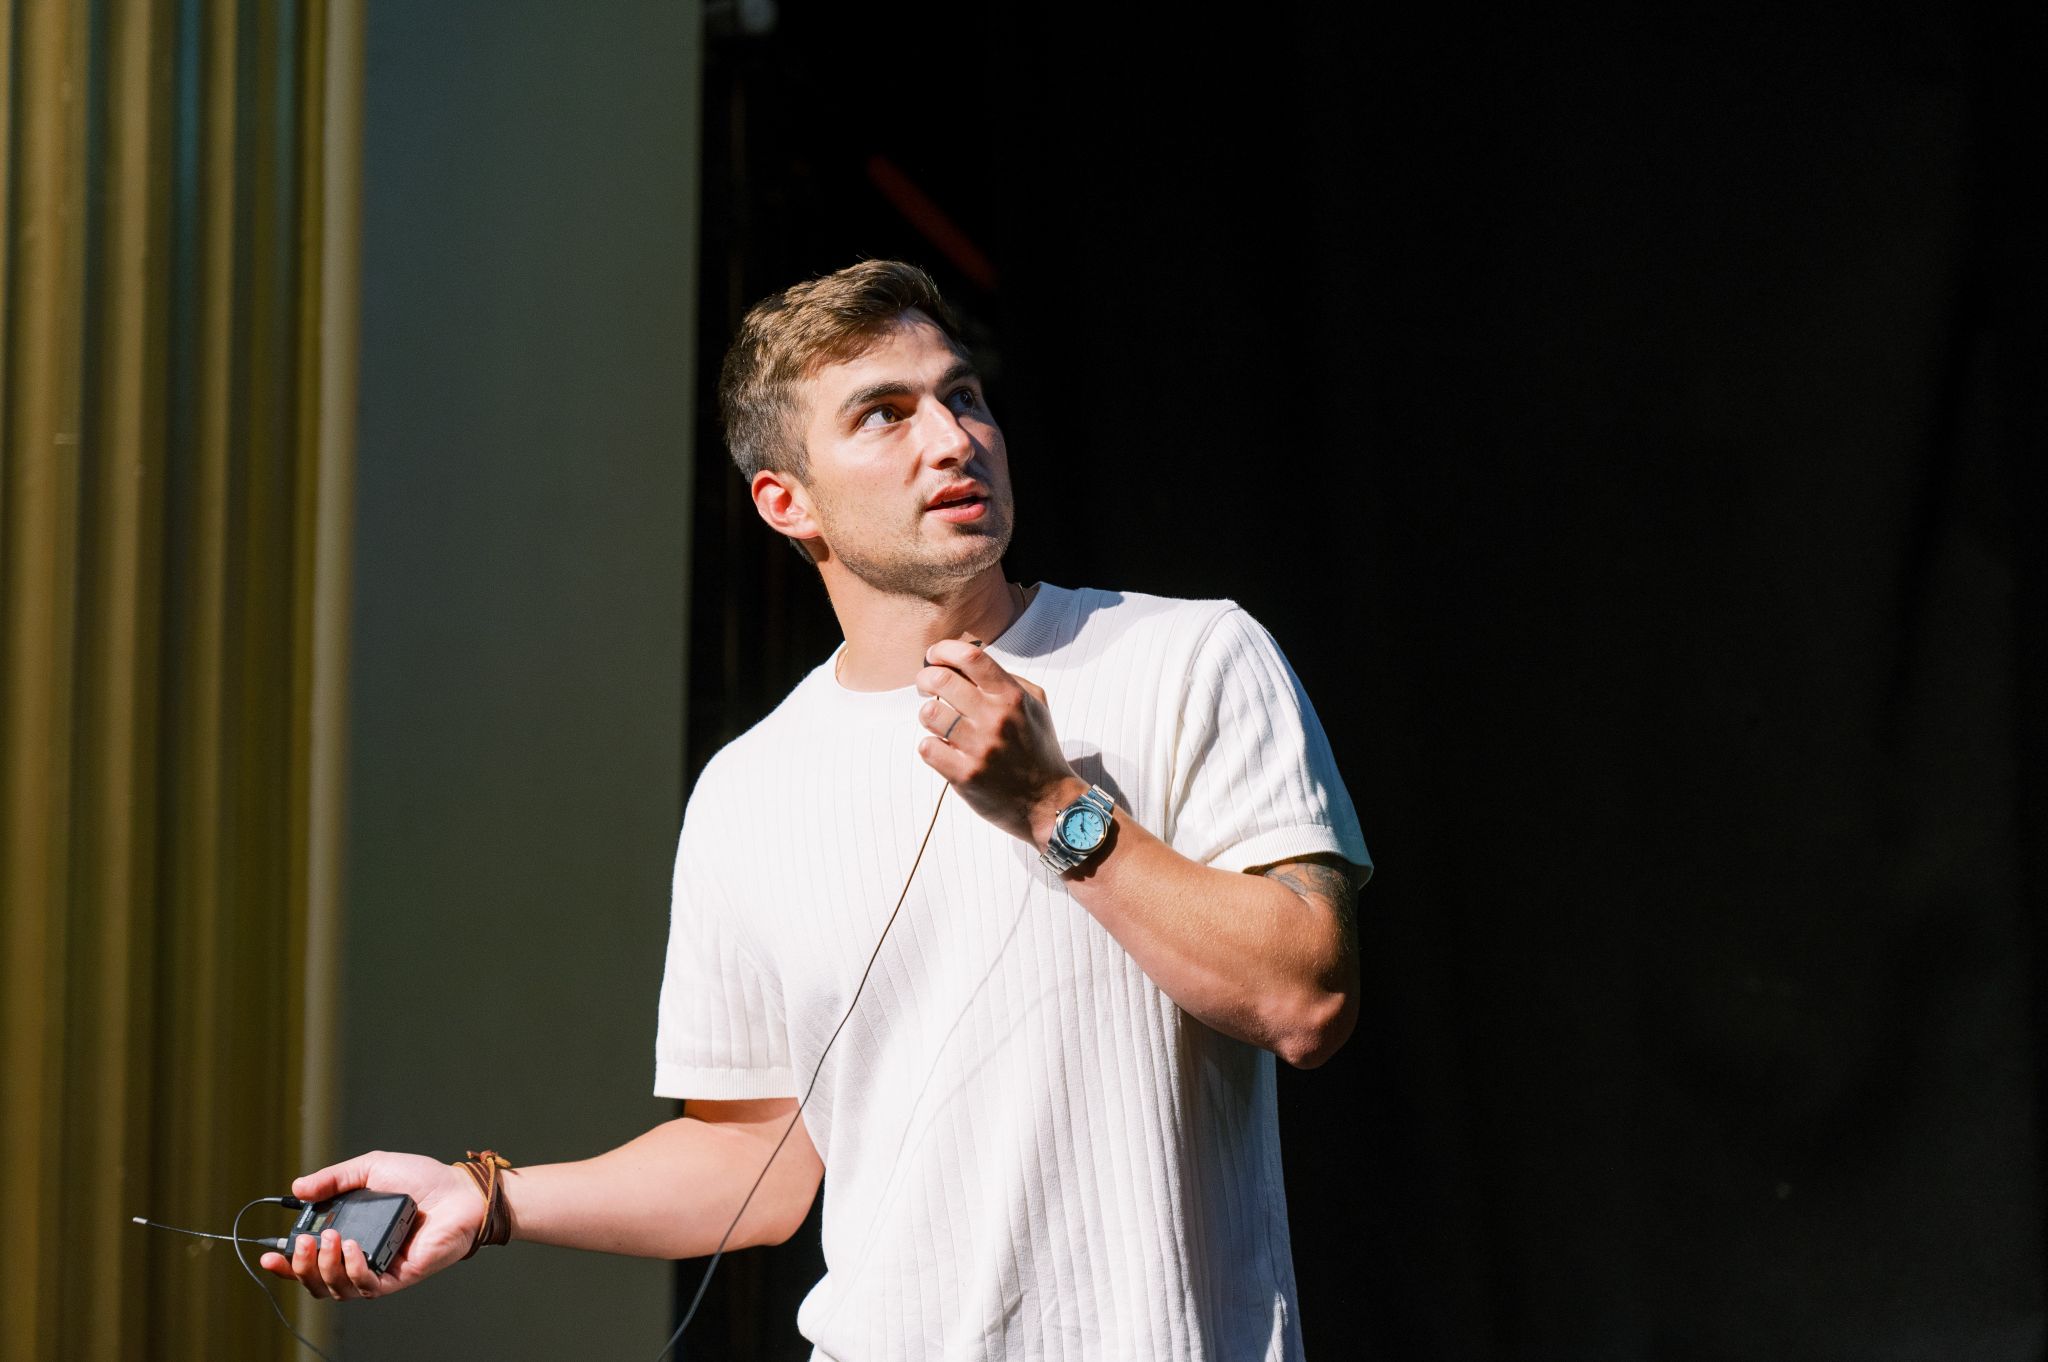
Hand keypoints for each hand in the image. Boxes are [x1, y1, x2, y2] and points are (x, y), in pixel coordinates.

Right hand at [258, 1151, 487, 1301]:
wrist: (459, 1191)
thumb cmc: (421, 1179)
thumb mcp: (371, 1168)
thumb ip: (335, 1179)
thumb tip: (298, 1188)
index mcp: (349, 1234)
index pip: (309, 1260)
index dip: (285, 1264)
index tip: (269, 1255)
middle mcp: (359, 1256)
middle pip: (316, 1281)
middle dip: (301, 1265)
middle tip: (305, 1241)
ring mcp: (377, 1269)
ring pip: (336, 1288)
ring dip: (324, 1266)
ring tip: (330, 1239)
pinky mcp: (397, 1277)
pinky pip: (367, 1286)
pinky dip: (354, 1269)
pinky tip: (354, 1248)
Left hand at [915, 637, 1083, 843]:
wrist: (1049, 801)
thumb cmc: (1038, 749)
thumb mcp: (1035, 706)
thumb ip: (1005, 680)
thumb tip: (965, 662)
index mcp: (1012, 697)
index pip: (971, 657)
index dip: (944, 650)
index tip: (934, 656)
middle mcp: (996, 719)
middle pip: (941, 680)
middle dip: (925, 678)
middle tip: (925, 686)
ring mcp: (980, 748)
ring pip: (929, 714)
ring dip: (928, 715)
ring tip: (938, 722)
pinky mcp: (965, 775)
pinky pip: (927, 748)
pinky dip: (930, 745)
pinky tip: (943, 748)